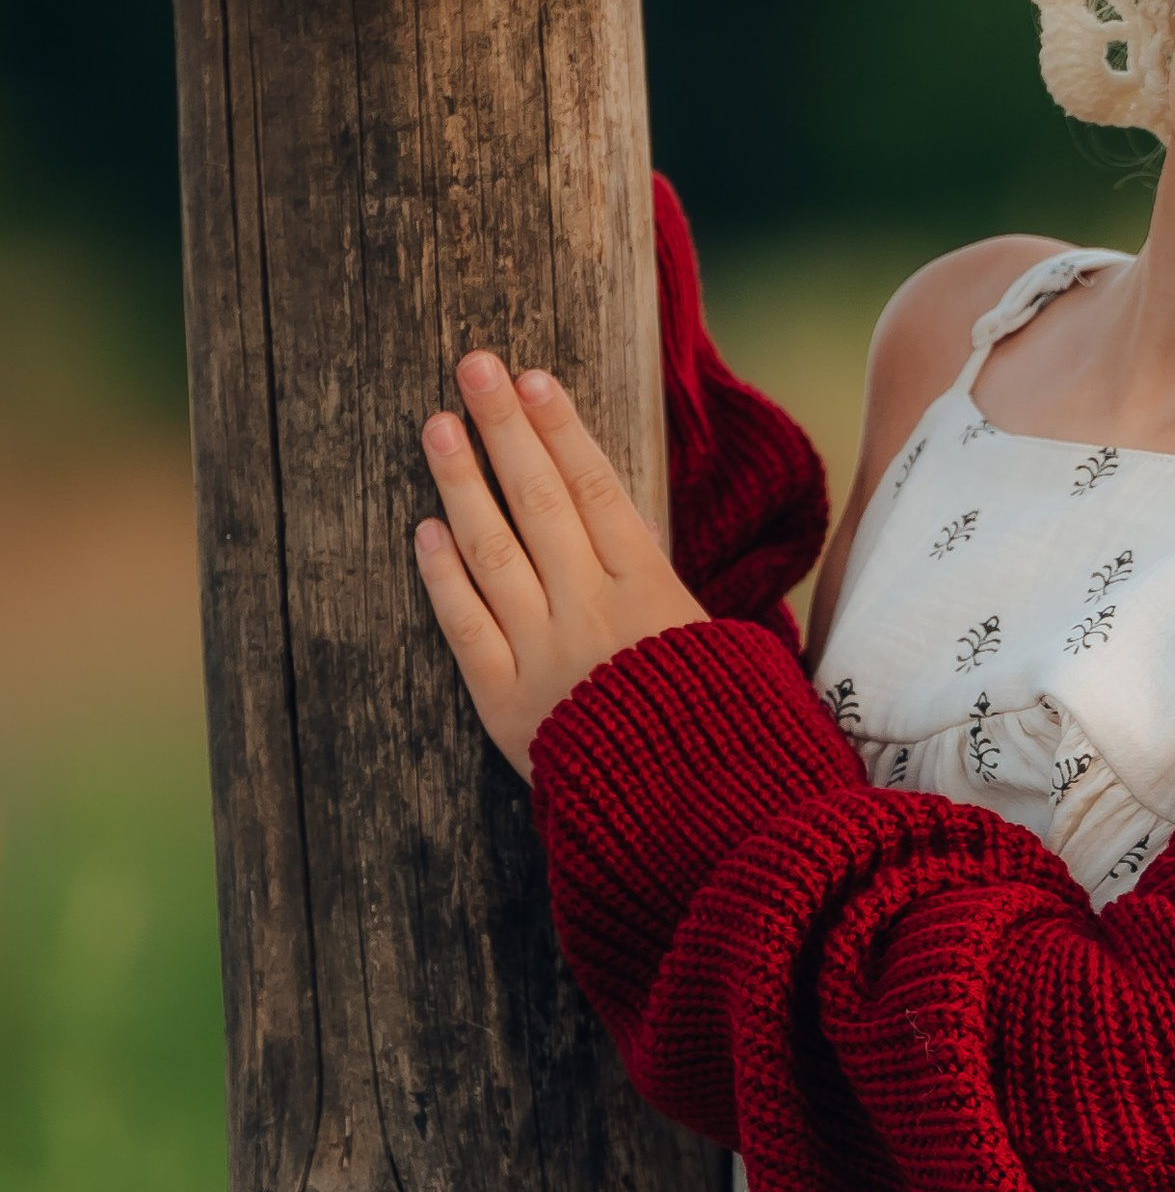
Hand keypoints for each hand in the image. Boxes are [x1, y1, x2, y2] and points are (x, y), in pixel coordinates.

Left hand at [414, 355, 705, 777]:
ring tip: (436, 426)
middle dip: (504, 428)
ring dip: (461, 482)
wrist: (697, 822)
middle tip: (473, 368)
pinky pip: (465, 627)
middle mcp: (592, 611)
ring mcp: (543, 653)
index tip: (535, 379)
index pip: (597, 489)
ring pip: (492, 550)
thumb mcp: (732, 654)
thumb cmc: (726, 735)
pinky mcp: (505, 703)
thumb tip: (656, 552)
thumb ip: (681, 599)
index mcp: (653, 593)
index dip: (562, 430)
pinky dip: (443, 576)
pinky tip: (424, 529)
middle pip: (540, 500)